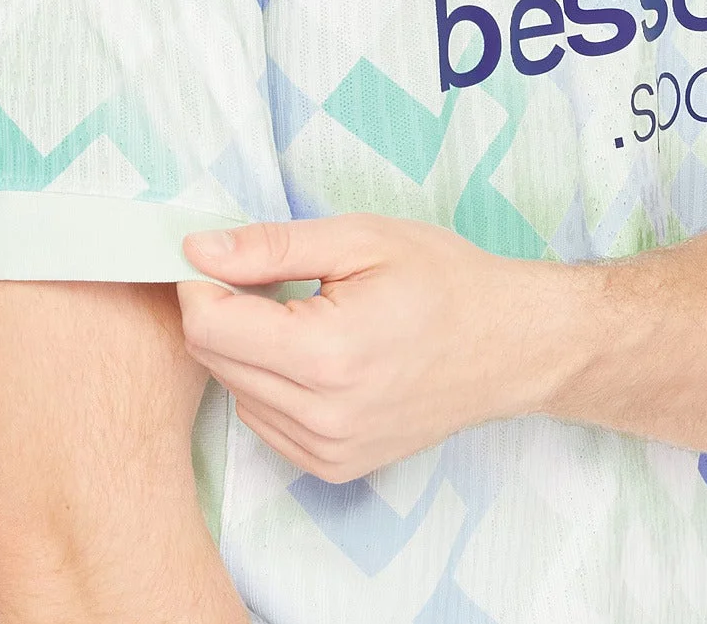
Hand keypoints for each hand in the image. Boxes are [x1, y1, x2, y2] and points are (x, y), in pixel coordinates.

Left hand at [176, 213, 581, 482]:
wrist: (509, 344)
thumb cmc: (441, 281)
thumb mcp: (358, 239)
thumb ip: (270, 246)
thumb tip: (197, 249)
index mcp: (327, 355)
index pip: (208, 325)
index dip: (201, 282)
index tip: (220, 257)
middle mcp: (323, 417)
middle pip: (212, 358)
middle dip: (218, 309)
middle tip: (260, 276)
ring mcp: (329, 451)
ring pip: (233, 389)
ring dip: (243, 346)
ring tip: (297, 313)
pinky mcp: (334, 467)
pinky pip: (262, 419)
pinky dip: (266, 380)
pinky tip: (308, 353)